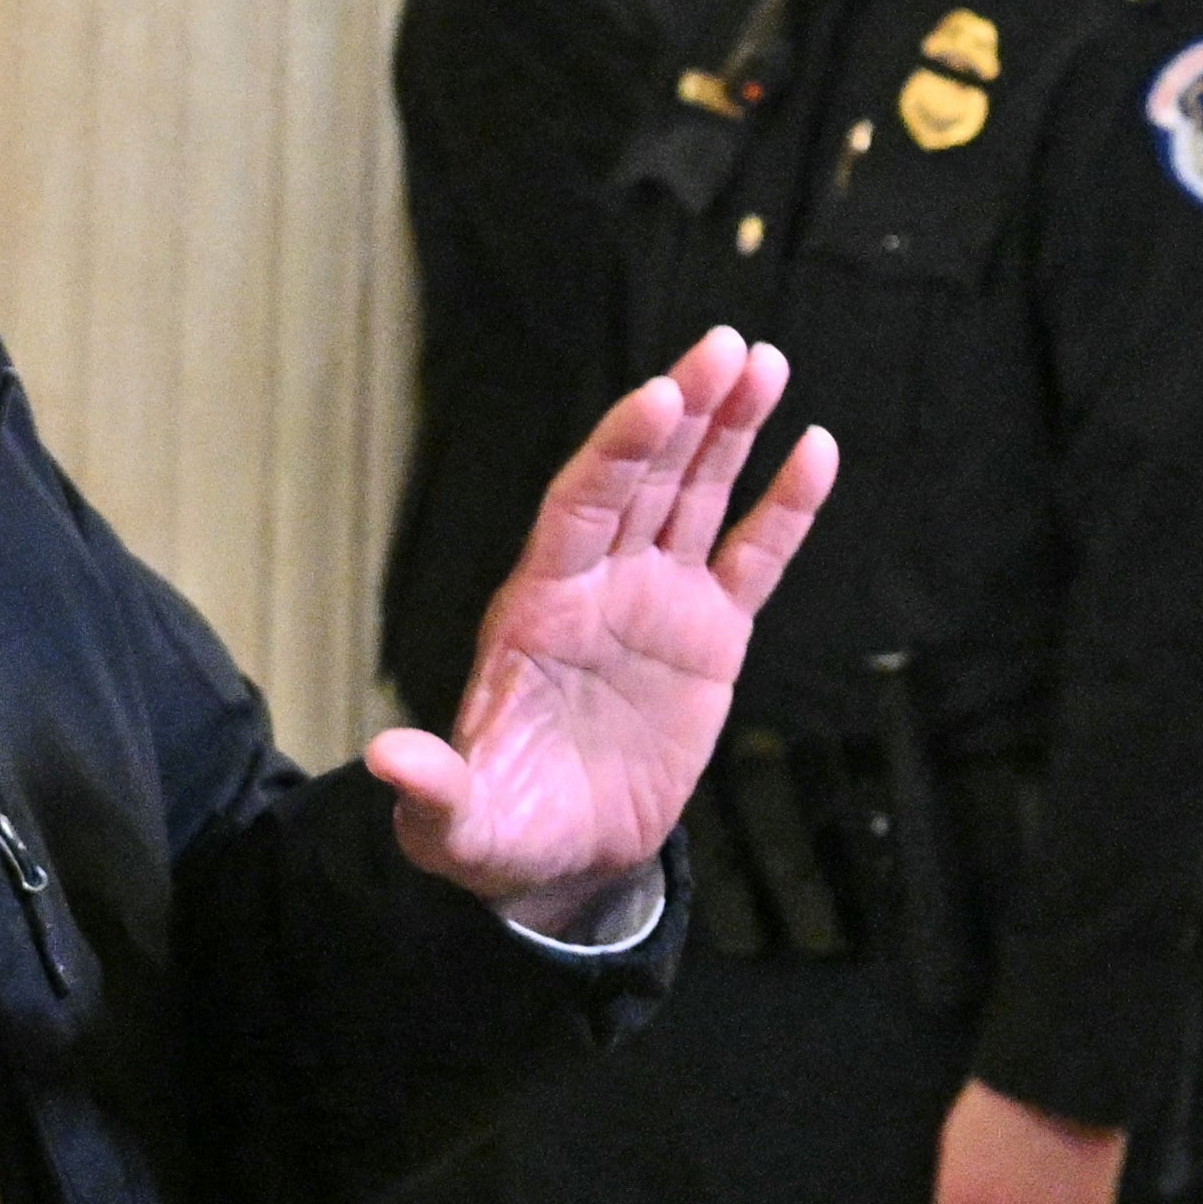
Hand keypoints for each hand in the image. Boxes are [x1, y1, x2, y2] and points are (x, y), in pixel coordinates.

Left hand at [378, 332, 834, 927]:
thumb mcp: (458, 822)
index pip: (580, 507)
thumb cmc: (499, 830)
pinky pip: (753, 560)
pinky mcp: (710, 637)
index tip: (659, 395)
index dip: (619, 451)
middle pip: (644, 478)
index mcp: (536, 607)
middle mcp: (598, 585)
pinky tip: (816, 450)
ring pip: (697, 497)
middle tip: (725, 347)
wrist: (564, 856)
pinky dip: (784, 509)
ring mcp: (656, 603)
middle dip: (684, 412)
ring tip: (766, 362)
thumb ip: (434, 788)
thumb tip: (386, 759)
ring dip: (730, 431)